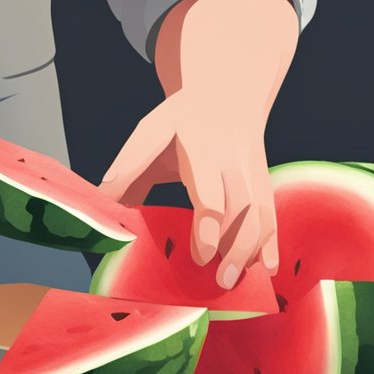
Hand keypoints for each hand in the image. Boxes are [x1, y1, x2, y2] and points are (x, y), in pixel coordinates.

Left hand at [98, 0, 298, 287]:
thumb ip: (127, 169)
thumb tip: (100, 207)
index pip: (212, 195)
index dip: (209, 227)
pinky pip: (273, 214)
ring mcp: (255, 174)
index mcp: (205, 152)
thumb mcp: (150, 134)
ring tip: (235, 282)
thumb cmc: (180, 119)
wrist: (227, 91)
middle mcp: (236, 164)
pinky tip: (268, 269)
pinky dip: (272, 243)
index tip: (201, 256)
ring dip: (253, 250)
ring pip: (262, 215)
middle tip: (219, 281)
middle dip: (235, 247)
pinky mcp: (264, 183)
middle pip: (243, 210)